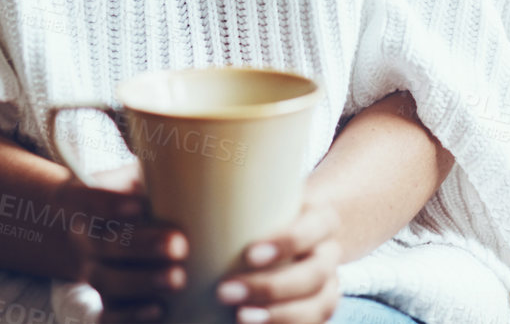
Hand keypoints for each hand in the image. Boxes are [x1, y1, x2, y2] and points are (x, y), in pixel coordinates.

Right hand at [60, 159, 192, 323]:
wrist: (107, 226)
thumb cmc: (142, 189)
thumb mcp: (144, 172)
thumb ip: (164, 169)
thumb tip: (212, 156)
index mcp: (84, 199)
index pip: (89, 199)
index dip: (109, 204)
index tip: (138, 205)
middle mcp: (83, 237)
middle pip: (105, 244)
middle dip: (142, 246)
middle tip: (180, 245)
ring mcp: (92, 270)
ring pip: (108, 281)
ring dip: (142, 283)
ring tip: (179, 279)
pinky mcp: (106, 299)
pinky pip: (110, 313)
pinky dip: (132, 315)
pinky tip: (161, 311)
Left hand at [213, 183, 343, 323]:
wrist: (302, 233)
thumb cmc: (271, 213)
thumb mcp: (267, 197)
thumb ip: (240, 197)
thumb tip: (178, 202)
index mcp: (322, 219)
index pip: (313, 229)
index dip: (286, 243)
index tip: (248, 254)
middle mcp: (330, 253)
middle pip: (314, 274)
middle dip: (270, 287)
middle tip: (224, 291)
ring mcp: (329, 284)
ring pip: (319, 306)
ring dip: (278, 316)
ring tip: (237, 318)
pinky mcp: (320, 307)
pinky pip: (312, 323)